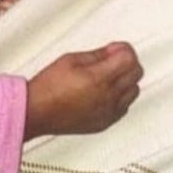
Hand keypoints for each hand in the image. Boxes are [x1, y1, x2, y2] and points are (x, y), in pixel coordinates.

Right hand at [25, 41, 141, 137]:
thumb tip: (114, 51)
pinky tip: (105, 93)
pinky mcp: (104, 123)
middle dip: (127, 63)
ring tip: (107, 77)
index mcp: (99, 78)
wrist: (36, 113)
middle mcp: (108, 97)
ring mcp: (108, 112)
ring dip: (126, 81)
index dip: (123, 50)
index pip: (130, 59)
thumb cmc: (48, 87)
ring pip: (133, 91)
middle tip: (112, 59)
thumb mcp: (71, 60)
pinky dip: (120, 98)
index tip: (114, 49)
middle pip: (136, 74)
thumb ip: (97, 54)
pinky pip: (124, 107)